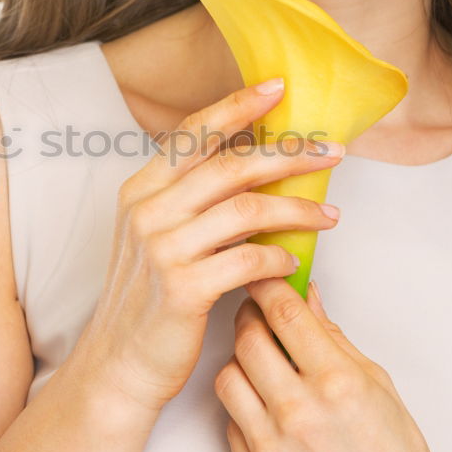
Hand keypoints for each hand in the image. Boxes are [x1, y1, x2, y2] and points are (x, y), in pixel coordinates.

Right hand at [71, 78, 344, 413]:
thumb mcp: (155, 236)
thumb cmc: (148, 298)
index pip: (194, 133)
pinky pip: (249, 260)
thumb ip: (193, 199)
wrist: (119, 363)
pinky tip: (294, 263)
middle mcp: (148, 211)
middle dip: (290, 153)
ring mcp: (162, 248)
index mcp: (141, 190)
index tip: (277, 88)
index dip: (237, 106)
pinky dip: (280, 259)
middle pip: (232, 165)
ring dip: (298, 211)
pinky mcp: (183, 288)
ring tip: (330, 216)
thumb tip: (254, 163)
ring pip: (248, 210)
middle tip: (333, 152)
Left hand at [215, 277, 451, 451]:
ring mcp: (272, 446)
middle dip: (250, 316)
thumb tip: (306, 297)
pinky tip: (266, 406)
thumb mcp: (375, 381)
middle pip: (248, 338)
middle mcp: (300, 413)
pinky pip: (229, 420)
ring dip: (241, 363)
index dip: (268, 285)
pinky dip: (243, 407)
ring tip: (262, 364)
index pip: (285, 313)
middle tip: (259, 314)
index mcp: (336, 383)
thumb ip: (332, 336)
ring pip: (227, 376)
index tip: (262, 274)